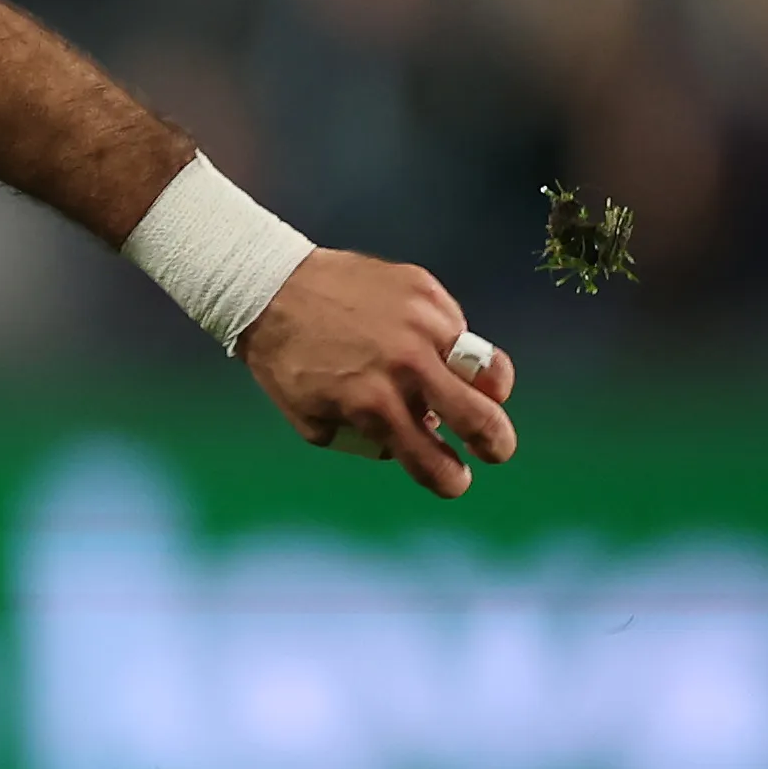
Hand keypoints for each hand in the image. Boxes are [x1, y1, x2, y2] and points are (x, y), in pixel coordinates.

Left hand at [239, 248, 515, 496]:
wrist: (271, 287)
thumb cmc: (286, 359)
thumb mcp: (311, 416)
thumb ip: (363, 438)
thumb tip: (411, 439)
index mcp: (373, 405)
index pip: (430, 458)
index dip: (450, 479)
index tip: (456, 481)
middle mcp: (405, 367)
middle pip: (479, 418)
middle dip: (496, 444)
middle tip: (497, 450)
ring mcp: (422, 325)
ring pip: (488, 368)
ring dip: (491, 391)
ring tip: (486, 394)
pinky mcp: (426, 292)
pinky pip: (458, 327)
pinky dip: (449, 344)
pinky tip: (429, 345)